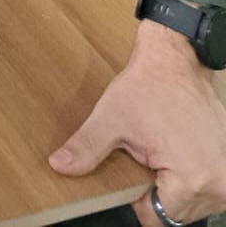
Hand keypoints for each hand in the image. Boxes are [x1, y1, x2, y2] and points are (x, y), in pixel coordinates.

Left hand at [50, 18, 225, 225]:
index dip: (134, 199)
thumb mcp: (111, 119)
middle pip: (176, 213)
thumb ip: (87, 148)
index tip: (128, 175)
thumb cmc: (148, 85)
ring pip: (190, 201)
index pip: (157, 217)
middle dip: (154, 191)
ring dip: (171, 184)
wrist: (175, 59)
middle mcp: (218, 184)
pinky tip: (173, 150)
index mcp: (192, 179)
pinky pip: (203, 186)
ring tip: (159, 151)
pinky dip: (186, 175)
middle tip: (143, 158)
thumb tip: (59, 166)